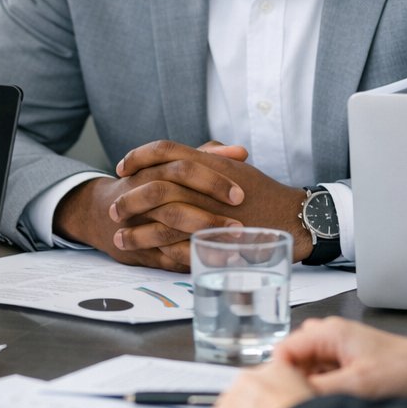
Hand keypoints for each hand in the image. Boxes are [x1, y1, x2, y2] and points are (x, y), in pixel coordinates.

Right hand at [52, 140, 249, 270]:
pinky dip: (188, 259)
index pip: (181, 166)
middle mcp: (140, 193)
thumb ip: (206, 156)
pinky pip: (163, 256)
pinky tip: (214, 261)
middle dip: (206, 210)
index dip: (211, 179)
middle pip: (171, 198)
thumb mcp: (171, 165)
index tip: (240, 193)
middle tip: (239, 223)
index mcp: (153, 169)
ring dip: (198, 236)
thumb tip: (240, 152)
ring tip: (231, 245)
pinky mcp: (138, 249)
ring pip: (165, 230)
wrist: (103, 212)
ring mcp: (136, 222)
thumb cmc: (149, 184)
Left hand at [114, 143, 314, 260]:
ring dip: (136, 231)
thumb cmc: (262, 192)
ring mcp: (211, 214)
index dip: (138, 156)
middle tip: (114, 208)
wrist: (293, 217)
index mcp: (208, 163)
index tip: (122, 167)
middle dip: (129, 199)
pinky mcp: (215, 241)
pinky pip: (178, 246)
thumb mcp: (234, 168)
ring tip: (118, 238)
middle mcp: (206, 185)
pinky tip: (142, 257)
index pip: (163, 150)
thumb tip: (185, 152)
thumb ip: (208, 158)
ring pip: (162, 220)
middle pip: (155, 186)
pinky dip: (157, 252)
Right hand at [276, 317, 406, 398]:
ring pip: (308, 364)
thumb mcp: (357, 384)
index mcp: (328, 332)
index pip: (284, 349)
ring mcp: (339, 344)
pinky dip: (324, 383)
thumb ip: (319, 387)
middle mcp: (330, 333)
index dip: (281, 373)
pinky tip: (336, 396)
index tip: (288, 393)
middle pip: (294, 356)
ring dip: (311, 381)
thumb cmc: (403, 371)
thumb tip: (289, 392)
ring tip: (326, 398)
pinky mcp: (348, 357)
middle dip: (296, 378)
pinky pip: (323, 369)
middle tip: (308, 398)